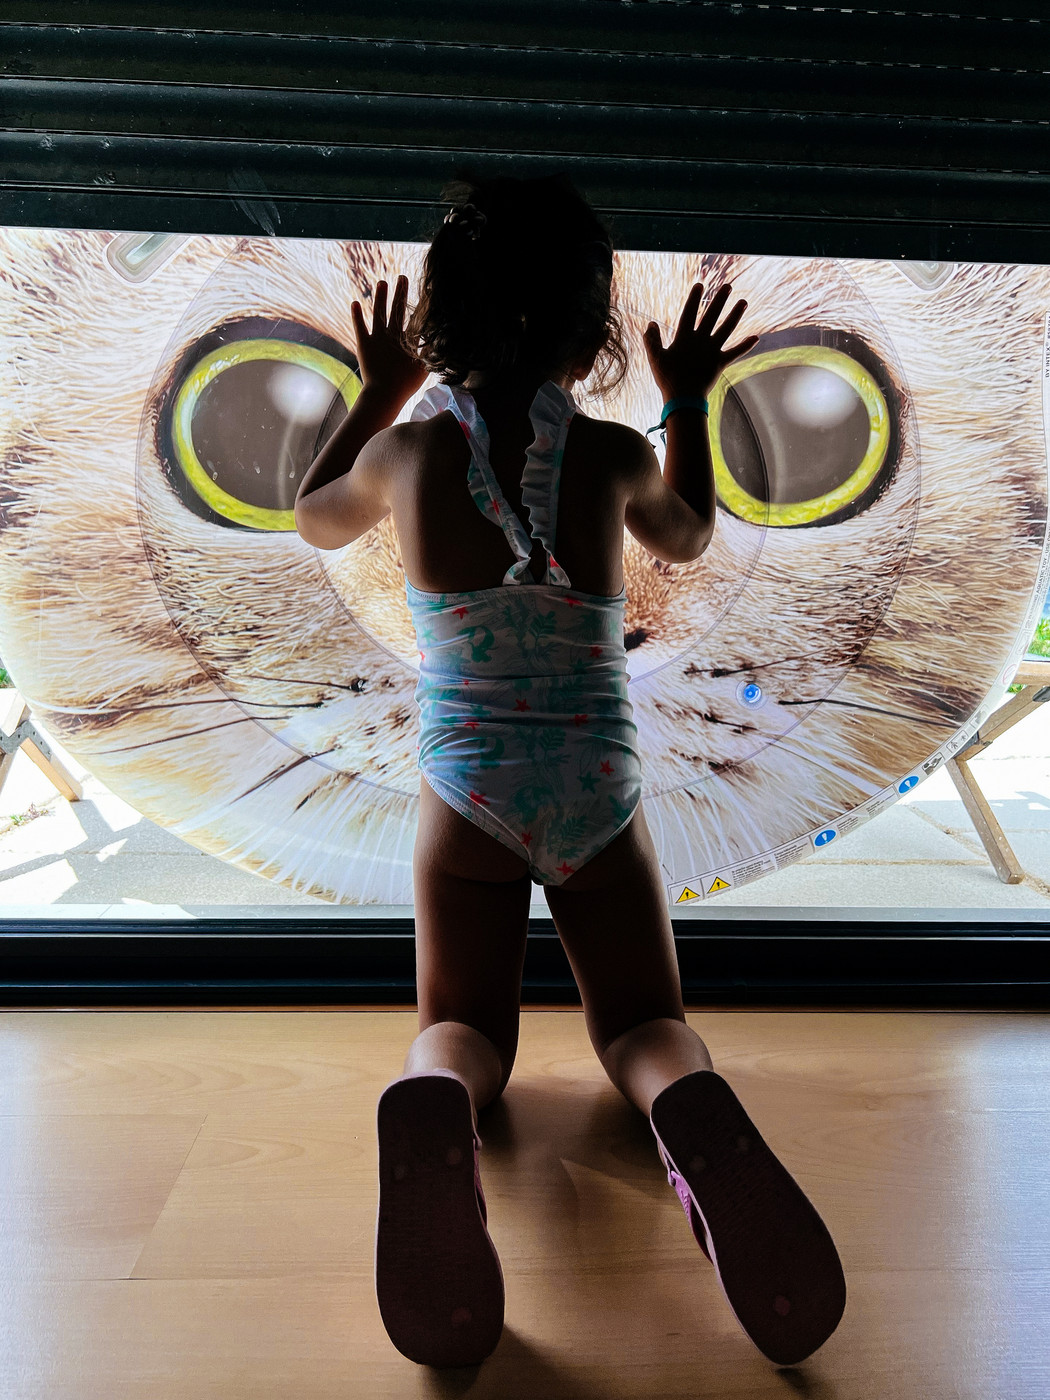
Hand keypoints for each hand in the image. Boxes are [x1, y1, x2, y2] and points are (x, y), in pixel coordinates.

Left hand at [350, 275, 427, 402]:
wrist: (385, 394)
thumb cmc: (406, 385)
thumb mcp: (424, 368)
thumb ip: (430, 352)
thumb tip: (439, 340)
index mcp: (409, 339)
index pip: (415, 316)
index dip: (419, 303)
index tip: (423, 291)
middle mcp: (393, 334)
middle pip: (398, 309)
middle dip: (400, 292)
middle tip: (402, 277)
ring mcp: (378, 337)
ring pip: (380, 312)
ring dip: (381, 297)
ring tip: (382, 282)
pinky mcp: (364, 344)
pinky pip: (360, 326)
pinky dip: (357, 315)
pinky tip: (355, 302)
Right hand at [643, 282, 757, 401]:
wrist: (684, 399)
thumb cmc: (668, 379)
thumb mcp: (655, 359)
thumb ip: (652, 340)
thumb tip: (650, 324)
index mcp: (684, 338)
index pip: (689, 313)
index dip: (694, 299)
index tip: (700, 285)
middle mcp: (701, 341)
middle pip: (712, 316)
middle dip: (720, 300)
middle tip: (728, 286)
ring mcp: (712, 351)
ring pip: (726, 329)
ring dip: (736, 315)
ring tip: (744, 302)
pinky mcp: (720, 363)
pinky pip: (735, 352)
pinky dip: (745, 345)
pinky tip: (756, 337)